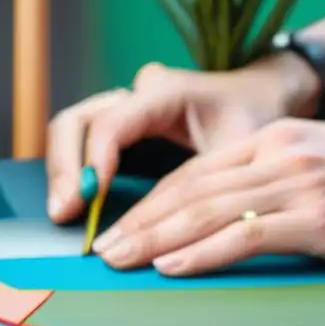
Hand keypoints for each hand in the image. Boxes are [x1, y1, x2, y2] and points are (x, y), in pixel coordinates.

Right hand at [44, 55, 318, 223]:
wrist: (262, 98)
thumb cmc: (257, 121)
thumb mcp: (243, 151)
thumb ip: (212, 184)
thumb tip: (186, 234)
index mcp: (167, 92)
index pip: (113, 123)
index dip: (96, 161)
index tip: (89, 198)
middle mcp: (136, 93)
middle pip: (77, 121)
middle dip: (66, 168)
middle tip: (63, 212)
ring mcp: (123, 105)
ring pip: (71, 130)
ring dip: (62, 172)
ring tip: (63, 214)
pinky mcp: (120, 126)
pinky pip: (82, 143)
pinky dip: (74, 173)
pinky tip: (74, 206)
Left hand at [92, 118, 324, 274]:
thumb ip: (280, 175)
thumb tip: (242, 210)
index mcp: (276, 139)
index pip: (196, 171)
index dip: (154, 200)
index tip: (125, 223)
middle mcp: (277, 156)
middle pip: (189, 190)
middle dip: (139, 220)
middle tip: (103, 247)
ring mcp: (295, 186)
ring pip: (206, 211)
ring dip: (154, 238)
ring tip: (119, 259)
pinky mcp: (315, 219)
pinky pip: (243, 236)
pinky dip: (200, 252)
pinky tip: (171, 265)